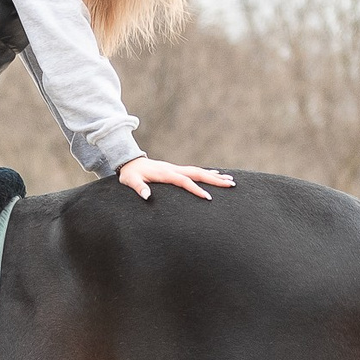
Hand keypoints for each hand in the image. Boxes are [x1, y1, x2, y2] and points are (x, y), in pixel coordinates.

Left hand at [117, 157, 234, 200]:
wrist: (128, 162)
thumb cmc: (130, 174)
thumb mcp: (131, 181)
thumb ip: (139, 188)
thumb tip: (147, 196)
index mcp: (165, 173)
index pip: (185, 181)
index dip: (196, 189)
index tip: (208, 197)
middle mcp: (173, 169)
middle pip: (198, 173)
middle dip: (215, 179)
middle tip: (231, 184)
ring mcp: (176, 169)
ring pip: (199, 171)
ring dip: (214, 176)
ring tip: (230, 180)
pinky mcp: (176, 170)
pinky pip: (194, 172)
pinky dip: (207, 173)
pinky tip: (216, 175)